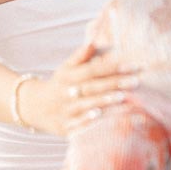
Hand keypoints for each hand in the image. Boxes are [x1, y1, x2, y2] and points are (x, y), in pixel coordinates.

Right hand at [19, 41, 139, 135]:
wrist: (34, 108)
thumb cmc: (59, 85)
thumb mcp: (65, 69)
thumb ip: (80, 56)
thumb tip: (94, 42)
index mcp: (69, 76)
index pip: (93, 70)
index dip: (112, 67)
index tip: (132, 65)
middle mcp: (67, 93)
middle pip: (93, 87)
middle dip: (115, 84)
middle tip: (136, 81)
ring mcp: (66, 111)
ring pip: (88, 105)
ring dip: (106, 102)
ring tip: (126, 98)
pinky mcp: (65, 127)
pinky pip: (80, 125)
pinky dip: (91, 122)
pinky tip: (104, 118)